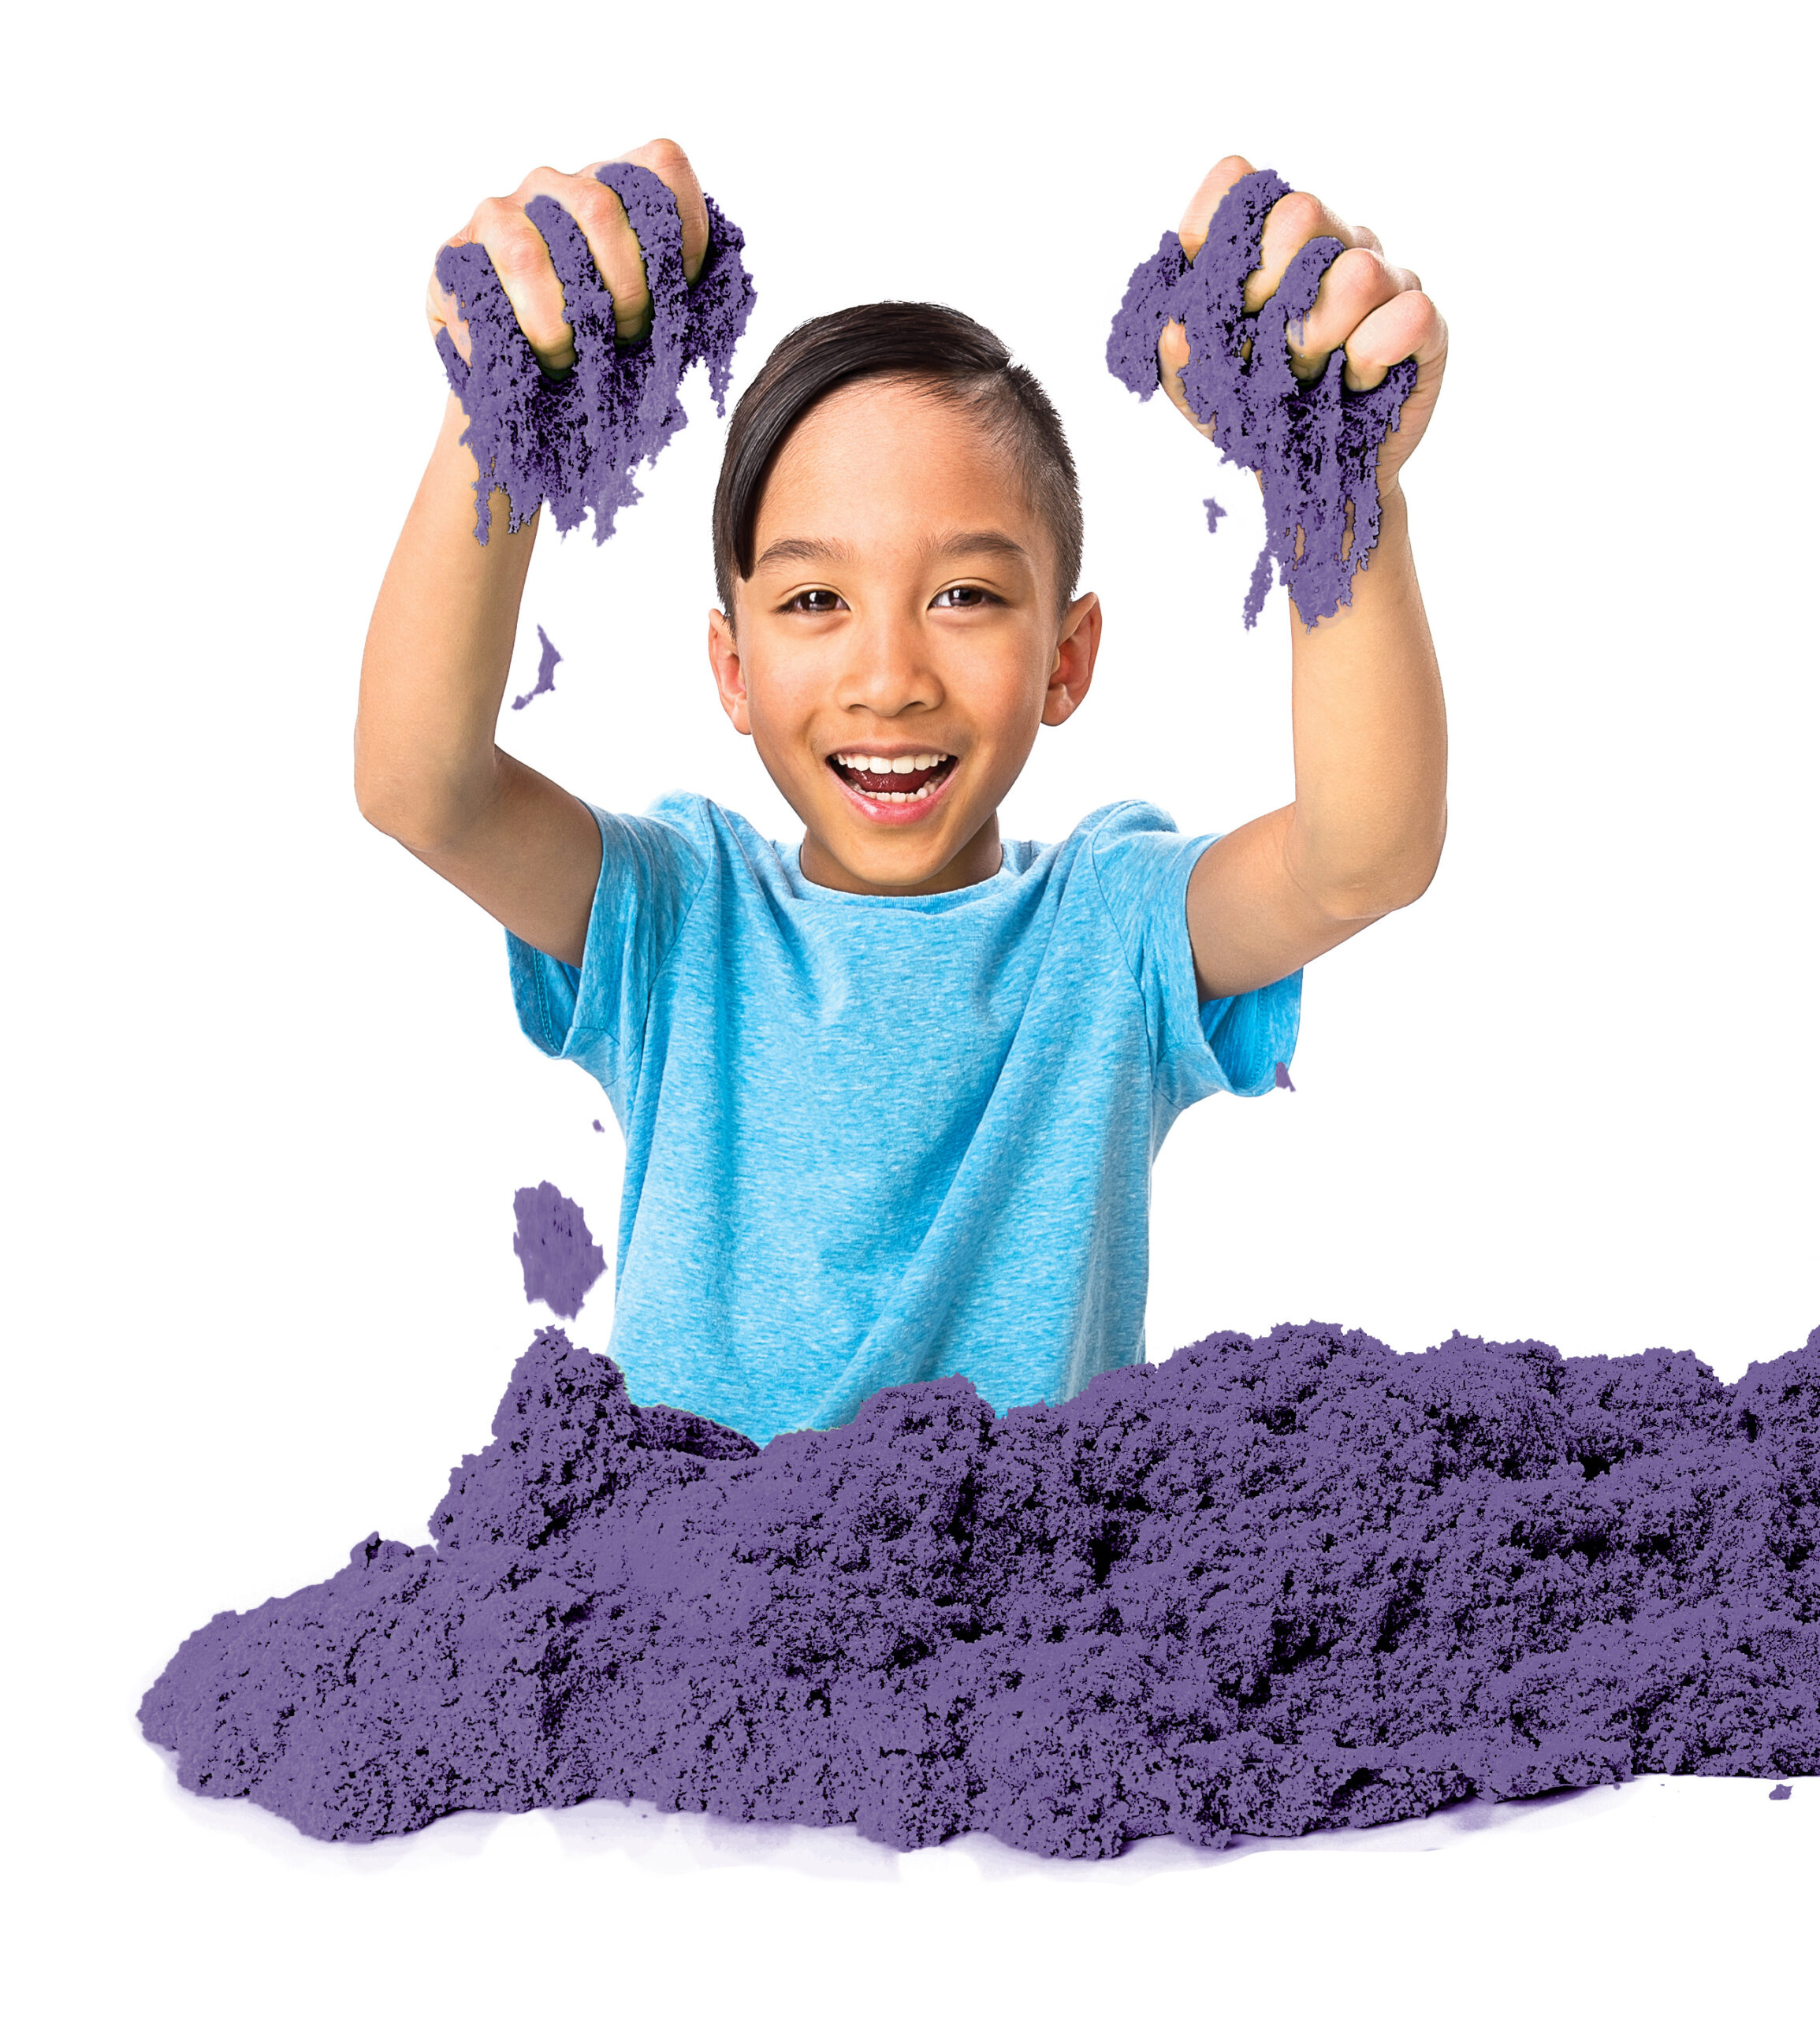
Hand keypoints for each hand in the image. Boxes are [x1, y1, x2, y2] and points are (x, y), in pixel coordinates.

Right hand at [426, 138, 710, 374]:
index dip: (683, 229)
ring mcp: (499, 212)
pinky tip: (519, 361)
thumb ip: (677, 293)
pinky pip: (476, 290)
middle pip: (600, 210)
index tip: (684, 290)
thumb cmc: (597, 345)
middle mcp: (555, 185)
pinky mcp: (453, 255)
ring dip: (558, 324)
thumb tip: (704, 303)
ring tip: (567, 360)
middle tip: (625, 341)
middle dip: (625, 293)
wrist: (522, 383)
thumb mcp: (650, 317)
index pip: (661, 165)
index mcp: (613, 187)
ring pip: (529, 251)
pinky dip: (503, 339)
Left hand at [1157, 154, 1446, 494]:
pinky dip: (1370, 358)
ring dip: (1318, 340)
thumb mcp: (1200, 391)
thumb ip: (1177, 358)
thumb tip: (1174, 329)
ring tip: (1308, 376)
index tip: (1210, 299)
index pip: (1239, 186)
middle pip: (1301, 213)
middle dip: (1268, 291)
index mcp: (1269, 241)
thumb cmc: (1254, 417)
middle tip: (1263, 346)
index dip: (1215, 236)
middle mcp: (1330, 243)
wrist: (1308, 479)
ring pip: (1357, 272)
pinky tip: (1356, 384)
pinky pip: (1405, 317)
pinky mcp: (1425, 323)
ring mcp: (1384, 277)